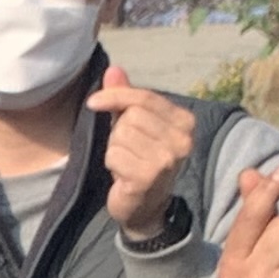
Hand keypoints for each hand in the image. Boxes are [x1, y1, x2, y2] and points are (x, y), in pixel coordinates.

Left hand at [89, 70, 198, 241]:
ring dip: (115, 149)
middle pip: (131, 116)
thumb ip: (126, 97)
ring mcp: (168, 159)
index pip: (144, 97)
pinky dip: (112, 164)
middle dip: (119, 132)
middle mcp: (183, 139)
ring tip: (128, 162)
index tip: (93, 102)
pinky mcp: (149, 176)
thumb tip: (113, 69)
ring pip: (120, 135)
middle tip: (129, 150)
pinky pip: (114, 155)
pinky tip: (124, 176)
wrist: (144, 207)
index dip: (115, 96)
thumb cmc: (140, 161)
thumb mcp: (134, 125)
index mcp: (185, 121)